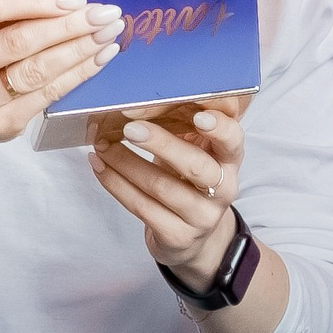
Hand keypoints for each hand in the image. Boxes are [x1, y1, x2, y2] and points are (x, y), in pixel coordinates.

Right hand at [0, 0, 122, 168]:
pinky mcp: (1, 124)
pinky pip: (48, 94)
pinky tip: (98, 59)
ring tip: (108, 34)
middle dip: (69, 25)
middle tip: (104, 14)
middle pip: (19, 40)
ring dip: (80, 49)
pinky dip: (78, 74)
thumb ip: (11, 2)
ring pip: (38, 70)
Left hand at [88, 100, 244, 282]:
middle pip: (196, 165)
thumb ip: (183, 125)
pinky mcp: (178, 236)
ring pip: (161, 187)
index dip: (218, 128)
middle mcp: (223, 188)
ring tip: (103, 144)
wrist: (193, 236)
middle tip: (129, 128)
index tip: (198, 116)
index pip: (232, 139)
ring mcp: (202, 216)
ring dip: (125, 162)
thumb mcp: (195, 150)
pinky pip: (142, 207)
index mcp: (229, 158)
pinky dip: (115, 183)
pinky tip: (100, 166)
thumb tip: (139, 96)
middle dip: (161, 144)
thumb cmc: (188, 179)